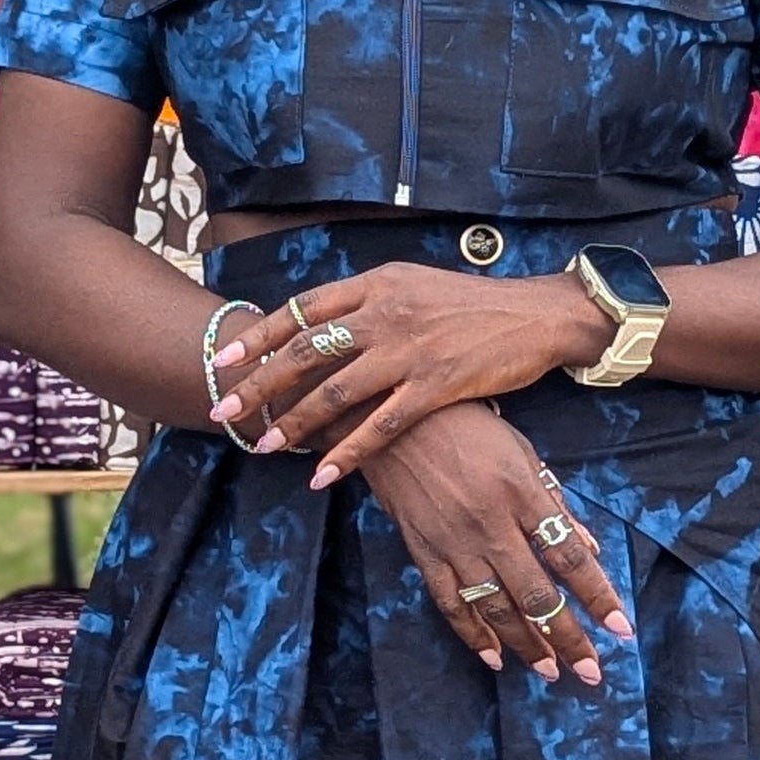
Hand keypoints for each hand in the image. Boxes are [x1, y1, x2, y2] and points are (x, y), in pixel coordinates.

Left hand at [208, 264, 608, 487]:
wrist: (535, 314)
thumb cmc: (471, 303)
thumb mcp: (414, 284)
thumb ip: (369, 301)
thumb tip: (320, 323)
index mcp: (377, 284)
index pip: (303, 309)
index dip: (259, 335)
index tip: (225, 358)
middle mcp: (385, 313)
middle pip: (306, 351)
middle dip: (259, 383)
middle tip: (224, 410)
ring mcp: (409, 351)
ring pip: (335, 391)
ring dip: (294, 422)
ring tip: (264, 445)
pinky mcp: (435, 386)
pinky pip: (379, 426)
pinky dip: (347, 453)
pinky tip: (322, 474)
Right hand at [354, 401, 633, 684]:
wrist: (392, 418)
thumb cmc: (468, 426)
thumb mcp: (521, 451)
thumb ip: (554, 500)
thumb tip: (589, 545)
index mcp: (522, 492)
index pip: (569, 555)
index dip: (598, 596)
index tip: (621, 630)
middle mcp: (490, 524)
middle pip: (537, 594)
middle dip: (568, 638)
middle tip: (590, 672)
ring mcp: (454, 542)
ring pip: (496, 607)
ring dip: (527, 644)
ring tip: (550, 671)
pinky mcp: (423, 552)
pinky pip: (450, 603)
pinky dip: (472, 633)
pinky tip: (493, 655)